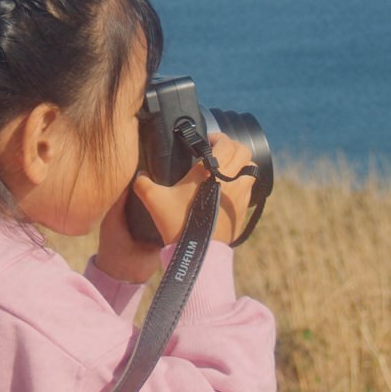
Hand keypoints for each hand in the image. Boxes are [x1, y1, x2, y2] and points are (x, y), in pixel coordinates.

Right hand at [95, 133, 257, 282]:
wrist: (197, 253)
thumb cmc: (177, 223)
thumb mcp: (154, 200)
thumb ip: (143, 182)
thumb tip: (138, 173)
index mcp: (212, 171)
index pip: (226, 143)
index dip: (218, 137)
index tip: (208, 140)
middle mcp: (232, 180)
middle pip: (244, 152)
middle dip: (232, 147)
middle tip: (218, 151)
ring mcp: (242, 196)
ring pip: (252, 170)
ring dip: (241, 164)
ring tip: (226, 169)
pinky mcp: (244, 211)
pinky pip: (250, 189)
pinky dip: (243, 183)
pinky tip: (229, 190)